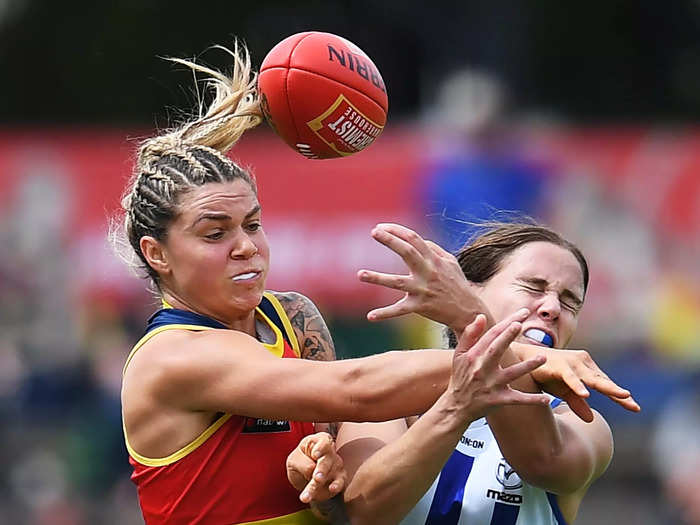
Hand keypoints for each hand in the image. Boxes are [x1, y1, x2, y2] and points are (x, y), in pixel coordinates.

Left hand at [287, 432, 346, 503]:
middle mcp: (331, 451)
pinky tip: (332, 489)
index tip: (315, 455)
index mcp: (319, 441)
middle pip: (328, 459)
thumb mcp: (294, 461)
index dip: (320, 448)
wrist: (303, 478)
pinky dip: (337, 485)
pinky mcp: (340, 478)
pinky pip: (340, 482)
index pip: (323, 442)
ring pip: (331, 473)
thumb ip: (302, 463)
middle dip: (322, 469)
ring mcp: (337, 464)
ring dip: (320, 484)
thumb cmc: (300, 463)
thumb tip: (312, 469)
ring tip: (309, 493)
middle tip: (317, 478)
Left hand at [358, 223, 490, 331]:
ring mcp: (423, 290)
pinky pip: (399, 310)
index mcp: (434, 260)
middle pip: (407, 252)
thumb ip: (434, 249)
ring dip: (377, 278)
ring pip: (397, 282)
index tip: (380, 227)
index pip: (414, 238)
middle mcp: (428, 272)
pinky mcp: (420, 307)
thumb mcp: (451, 263)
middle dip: (390, 240)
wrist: (468, 311)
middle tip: (374, 232)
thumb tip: (418, 240)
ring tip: (360, 274)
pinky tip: (370, 316)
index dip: (397, 231)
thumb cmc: (457, 285)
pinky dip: (384, 313)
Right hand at [448, 309, 549, 421]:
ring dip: (528, 366)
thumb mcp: (460, 354)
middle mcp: (482, 369)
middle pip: (497, 349)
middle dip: (508, 336)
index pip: (491, 335)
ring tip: (543, 357)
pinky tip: (547, 399)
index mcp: (474, 356)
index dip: (506, 323)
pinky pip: (517, 399)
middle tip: (520, 324)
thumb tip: (481, 316)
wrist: (456, 406)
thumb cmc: (460, 377)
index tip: (522, 313)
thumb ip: (470, 334)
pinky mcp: (498, 400)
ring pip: (512, 374)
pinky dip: (532, 400)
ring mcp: (491, 385)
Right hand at [510, 342, 640, 421]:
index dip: (619, 397)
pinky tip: (586, 394)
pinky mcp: (559, 366)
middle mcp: (582, 364)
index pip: (605, 384)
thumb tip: (591, 419)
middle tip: (633, 405)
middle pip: (603, 382)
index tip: (634, 407)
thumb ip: (577, 403)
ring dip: (608, 387)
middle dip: (619, 393)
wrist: (524, 360)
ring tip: (623, 395)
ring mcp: (572, 364)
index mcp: (586, 370)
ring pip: (592, 379)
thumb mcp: (563, 391)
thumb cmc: (546, 373)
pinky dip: (578, 385)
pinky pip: (570, 377)